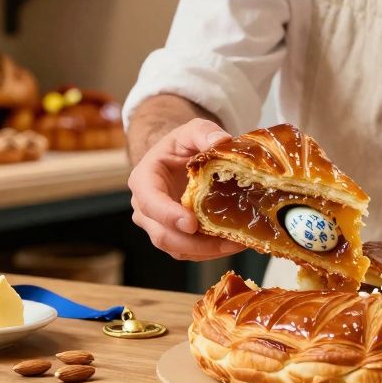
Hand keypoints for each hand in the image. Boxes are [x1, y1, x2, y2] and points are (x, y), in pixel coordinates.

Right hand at [129, 118, 245, 260]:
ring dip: (207, 251)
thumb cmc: (180, 145)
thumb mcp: (191, 130)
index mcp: (144, 181)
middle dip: (194, 243)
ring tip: (237, 243)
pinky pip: (190, 251)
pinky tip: (235, 243)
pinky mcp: (175, 236)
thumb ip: (204, 132)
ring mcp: (158, 225)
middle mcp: (145, 208)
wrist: (177, 159)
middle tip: (226, 241)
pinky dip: (211, 252)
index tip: (191, 224)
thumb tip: (223, 141)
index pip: (151, 203)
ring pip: (177, 249)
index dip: (169, 215)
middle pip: (163, 235)